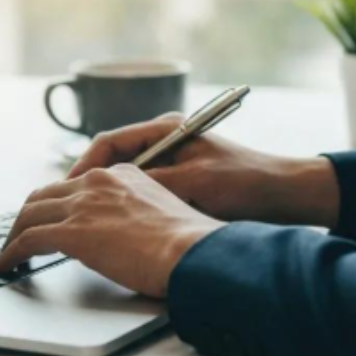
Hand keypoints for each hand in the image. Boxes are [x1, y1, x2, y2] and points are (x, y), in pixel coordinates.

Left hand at [0, 164, 224, 297]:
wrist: (192, 252)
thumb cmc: (187, 243)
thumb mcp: (160, 213)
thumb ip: (135, 214)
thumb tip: (120, 236)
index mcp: (122, 174)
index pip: (75, 184)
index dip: (57, 203)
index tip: (50, 218)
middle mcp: (99, 182)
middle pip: (45, 195)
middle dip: (28, 216)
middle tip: (20, 235)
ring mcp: (83, 205)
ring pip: (30, 214)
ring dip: (14, 235)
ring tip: (8, 253)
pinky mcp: (72, 232)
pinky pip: (28, 240)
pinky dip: (12, 253)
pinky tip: (7, 265)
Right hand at [69, 114, 340, 228]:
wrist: (288, 195)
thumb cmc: (246, 184)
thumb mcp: (194, 183)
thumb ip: (151, 183)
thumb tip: (108, 190)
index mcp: (166, 129)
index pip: (108, 142)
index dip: (82, 166)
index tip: (67, 189)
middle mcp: (165, 140)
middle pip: (111, 160)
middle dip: (88, 184)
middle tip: (66, 209)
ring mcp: (173, 161)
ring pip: (125, 179)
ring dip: (106, 198)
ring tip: (85, 220)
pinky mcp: (182, 182)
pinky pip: (143, 192)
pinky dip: (128, 207)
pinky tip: (118, 226)